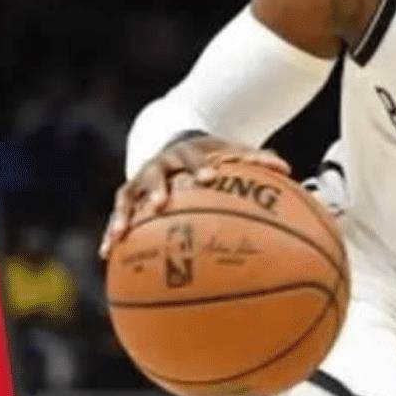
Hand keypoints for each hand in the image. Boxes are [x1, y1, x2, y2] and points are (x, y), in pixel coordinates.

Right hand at [99, 135, 289, 258]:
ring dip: (124, 213)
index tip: (210, 177)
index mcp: (190, 151)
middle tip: (161, 204)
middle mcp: (162, 163)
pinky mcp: (129, 195)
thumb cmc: (214, 156)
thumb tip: (289, 170)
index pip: (196, 157)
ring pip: (128, 194)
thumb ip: (258, 161)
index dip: (203, 166)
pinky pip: (117, 214)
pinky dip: (112, 231)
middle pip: (157, 173)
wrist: (179, 142)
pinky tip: (106, 254)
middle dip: (158, 187)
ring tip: (121, 234)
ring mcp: (142, 179)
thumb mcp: (233, 154)